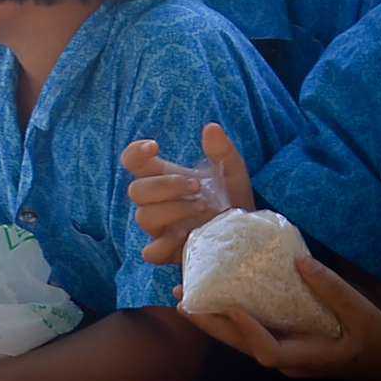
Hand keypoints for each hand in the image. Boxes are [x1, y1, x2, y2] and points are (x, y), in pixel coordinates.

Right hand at [123, 124, 250, 264]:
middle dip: (165, 186)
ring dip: (173, 210)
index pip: (132, 162)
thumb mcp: (233, 172)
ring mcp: (159, 229)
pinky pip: (151, 252)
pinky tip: (190, 237)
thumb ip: (222, 151)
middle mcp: (154, 202)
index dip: (135, 153)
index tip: (156, 146)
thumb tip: (211, 128)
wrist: (248, 234)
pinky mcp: (167, 252)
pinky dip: (167, 245)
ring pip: (144, 217)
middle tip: (196, 186)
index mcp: (162, 178)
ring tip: (204, 209)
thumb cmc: (233, 200)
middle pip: (135, 191)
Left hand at [182, 258, 380, 380]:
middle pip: (242, 346)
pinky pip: (250, 333)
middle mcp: (288, 361)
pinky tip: (215, 299)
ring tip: (186, 297)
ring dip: (213, 321)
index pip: (267, 351)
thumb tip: (300, 261)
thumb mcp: (363, 316)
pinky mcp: (284, 345)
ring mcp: (284, 355)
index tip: (230, 307)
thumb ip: (334, 291)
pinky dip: (230, 318)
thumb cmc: (376, 342)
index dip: (247, 331)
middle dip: (210, 324)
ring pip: (241, 341)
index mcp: (307, 358)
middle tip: (182, 299)